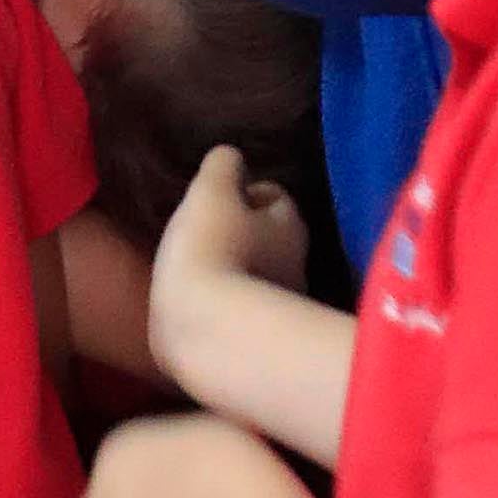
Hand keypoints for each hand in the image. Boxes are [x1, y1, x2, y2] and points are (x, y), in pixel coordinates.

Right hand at [154, 145, 310, 347]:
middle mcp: (296, 265)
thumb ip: (221, 168)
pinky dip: (228, 304)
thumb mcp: (209, 195)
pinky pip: (243, 311)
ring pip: (260, 276)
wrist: (205, 336)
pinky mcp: (257, 341)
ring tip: (201, 270)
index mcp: (289, 225)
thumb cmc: (210, 253)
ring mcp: (280, 309)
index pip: (276, 197)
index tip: (220, 197)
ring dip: (239, 270)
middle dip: (246, 233)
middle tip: (208, 232)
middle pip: (272, 238)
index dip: (248, 192)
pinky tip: (202, 304)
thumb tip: (230, 156)